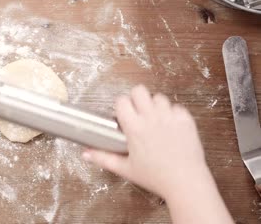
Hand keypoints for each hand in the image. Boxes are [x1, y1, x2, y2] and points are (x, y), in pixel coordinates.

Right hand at [82, 85, 207, 198]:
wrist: (185, 182)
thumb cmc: (155, 177)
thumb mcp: (125, 169)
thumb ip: (103, 158)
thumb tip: (86, 154)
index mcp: (135, 128)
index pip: (122, 100)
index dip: (120, 105)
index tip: (122, 113)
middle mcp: (152, 118)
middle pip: (139, 90)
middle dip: (136, 98)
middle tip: (137, 112)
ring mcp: (170, 117)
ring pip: (159, 97)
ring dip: (155, 105)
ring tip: (154, 119)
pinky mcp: (186, 120)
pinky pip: (177, 107)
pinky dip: (172, 113)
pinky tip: (170, 125)